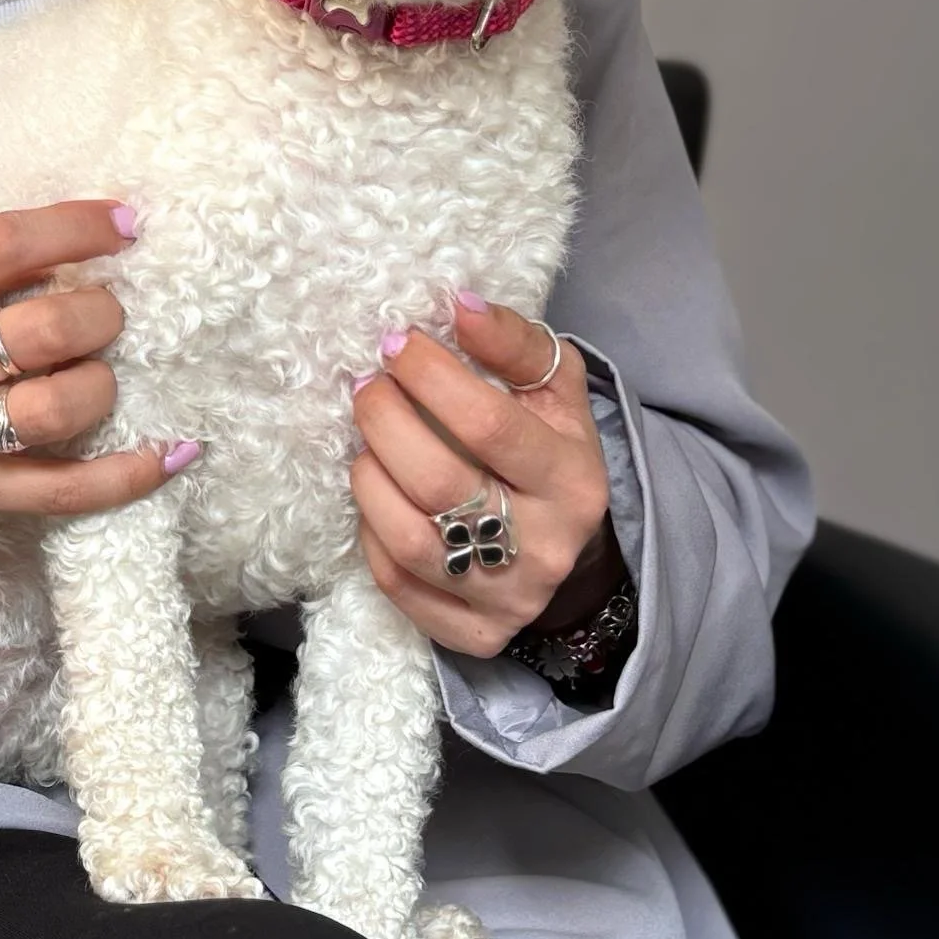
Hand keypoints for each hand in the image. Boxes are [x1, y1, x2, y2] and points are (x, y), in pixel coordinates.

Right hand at [0, 201, 195, 583]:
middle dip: (100, 315)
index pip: (3, 244)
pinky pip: (65, 490)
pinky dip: (128, 474)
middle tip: (106, 315)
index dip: (77, 226)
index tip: (126, 224)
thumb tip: (75, 248)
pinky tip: (172, 452)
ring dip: (103, 384)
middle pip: (46, 328)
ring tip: (100, 376)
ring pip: (59, 407)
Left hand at [348, 295, 622, 658]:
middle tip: (367, 386)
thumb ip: (513, 342)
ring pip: (411, 540)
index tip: (397, 343)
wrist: (572, 553)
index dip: (430, 377)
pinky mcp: (472, 633)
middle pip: (439, 482)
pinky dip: (373, 536)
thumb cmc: (548, 452)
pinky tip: (376, 499)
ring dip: (369, 478)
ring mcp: (508, 598)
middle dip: (385, 422)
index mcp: (573, 478)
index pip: (488, 424)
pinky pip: (399, 585)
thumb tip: (460, 306)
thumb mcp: (555, 391)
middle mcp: (545, 546)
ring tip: (364, 442)